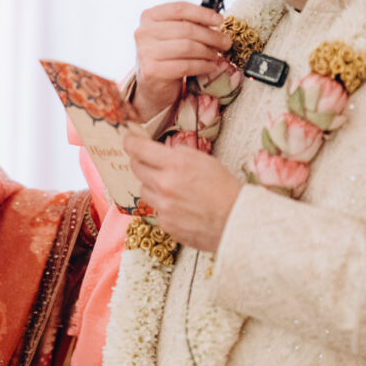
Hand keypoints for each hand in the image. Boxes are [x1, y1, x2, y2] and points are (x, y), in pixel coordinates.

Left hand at [123, 125, 239, 251]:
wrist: (237, 220)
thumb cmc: (225, 188)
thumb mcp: (204, 160)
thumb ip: (179, 153)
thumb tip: (161, 150)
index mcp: (175, 165)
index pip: (139, 149)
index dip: (130, 142)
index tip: (128, 140)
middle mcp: (164, 186)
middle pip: (136, 169)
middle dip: (141, 162)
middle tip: (150, 162)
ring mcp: (163, 207)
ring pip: (144, 190)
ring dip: (152, 185)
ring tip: (172, 188)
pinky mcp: (165, 225)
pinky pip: (155, 210)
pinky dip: (163, 206)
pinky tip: (180, 206)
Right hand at [133, 2, 227, 121]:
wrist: (152, 83)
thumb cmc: (166, 54)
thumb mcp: (173, 34)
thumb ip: (189, 24)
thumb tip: (216, 21)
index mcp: (149, 17)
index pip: (179, 9)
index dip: (203, 13)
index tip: (220, 20)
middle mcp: (143, 32)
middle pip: (186, 29)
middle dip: (211, 36)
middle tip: (226, 42)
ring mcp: (146, 52)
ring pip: (188, 47)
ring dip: (208, 51)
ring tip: (217, 55)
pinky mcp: (152, 70)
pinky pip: (186, 65)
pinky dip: (203, 65)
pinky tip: (210, 66)